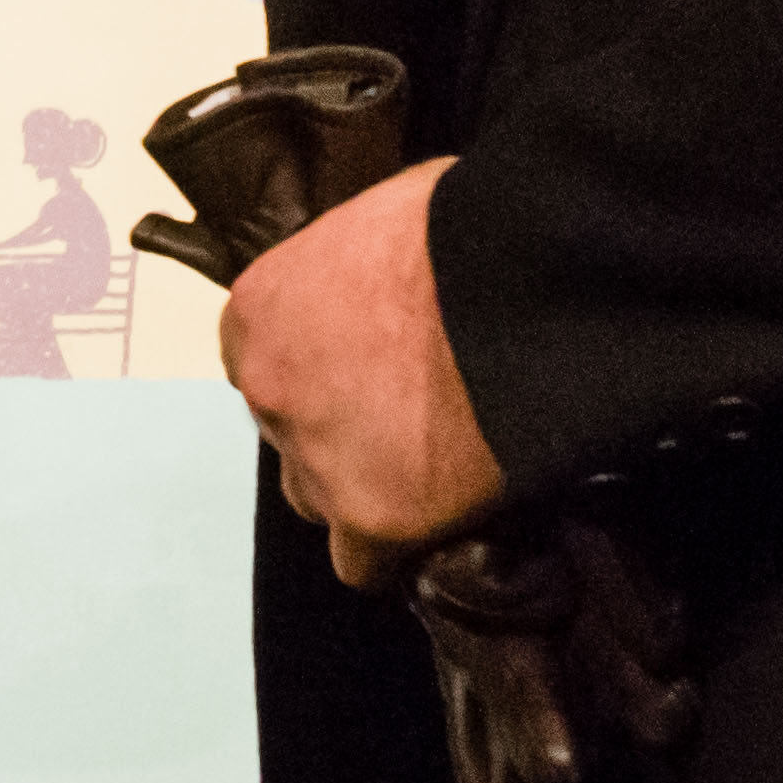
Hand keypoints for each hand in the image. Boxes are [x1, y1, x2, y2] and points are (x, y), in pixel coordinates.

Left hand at [218, 155, 503, 582]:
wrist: (524, 286)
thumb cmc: (462, 227)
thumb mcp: (382, 218)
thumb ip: (355, 265)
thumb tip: (381, 273)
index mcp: (258, 310)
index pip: (259, 363)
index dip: (314, 372)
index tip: (363, 373)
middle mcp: (269, 390)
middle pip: (287, 436)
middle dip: (337, 433)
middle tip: (406, 419)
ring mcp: (315, 458)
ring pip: (317, 500)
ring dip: (362, 490)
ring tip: (432, 470)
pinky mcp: (372, 517)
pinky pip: (364, 564)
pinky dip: (396, 552)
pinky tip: (440, 526)